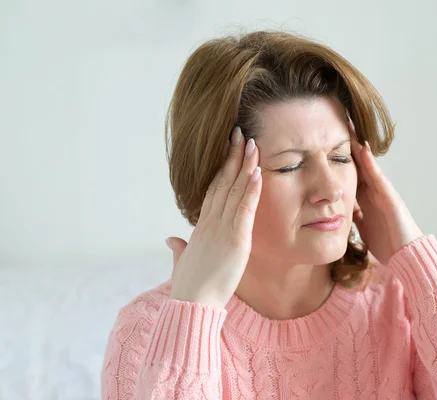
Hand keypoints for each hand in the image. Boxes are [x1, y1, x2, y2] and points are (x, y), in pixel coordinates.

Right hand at [166, 127, 261, 307]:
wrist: (191, 306)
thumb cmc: (188, 288)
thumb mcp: (182, 263)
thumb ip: (179, 249)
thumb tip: (171, 240)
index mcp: (201, 227)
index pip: (213, 191)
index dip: (221, 169)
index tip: (228, 150)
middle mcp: (211, 223)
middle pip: (222, 183)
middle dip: (232, 158)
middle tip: (240, 134)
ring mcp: (222, 230)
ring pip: (234, 191)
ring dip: (244, 166)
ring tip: (252, 144)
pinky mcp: (235, 241)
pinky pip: (244, 210)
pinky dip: (251, 191)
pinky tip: (258, 174)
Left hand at [349, 116, 423, 264]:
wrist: (406, 257)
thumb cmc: (388, 244)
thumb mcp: (362, 227)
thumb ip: (354, 215)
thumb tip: (339, 209)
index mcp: (366, 201)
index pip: (350, 176)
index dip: (338, 162)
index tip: (326, 146)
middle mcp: (374, 194)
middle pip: (357, 166)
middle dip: (347, 149)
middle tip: (336, 127)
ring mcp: (383, 194)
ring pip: (367, 166)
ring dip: (358, 148)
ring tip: (348, 129)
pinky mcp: (391, 198)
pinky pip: (378, 177)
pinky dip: (370, 163)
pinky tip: (363, 149)